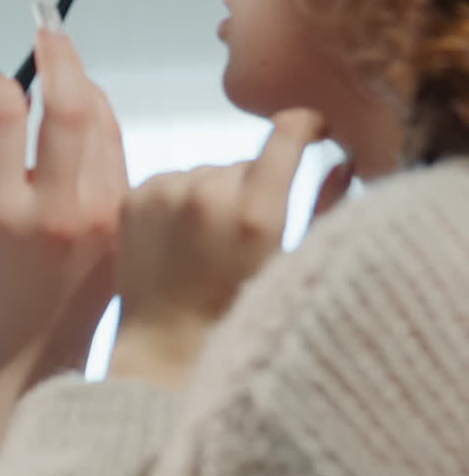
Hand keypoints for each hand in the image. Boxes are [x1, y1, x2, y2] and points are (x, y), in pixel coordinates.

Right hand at [0, 28, 127, 389]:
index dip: (1, 84)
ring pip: (100, 120)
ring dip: (80, 81)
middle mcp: (53, 211)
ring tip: (63, 66)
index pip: (2, 115)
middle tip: (47, 25)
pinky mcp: (126, 219)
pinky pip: (117, 146)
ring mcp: (99, 216)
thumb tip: (7, 87)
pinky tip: (83, 107)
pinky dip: (99, 116)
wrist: (35, 342)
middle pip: (68, 107)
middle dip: (58, 54)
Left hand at [109, 108, 351, 387]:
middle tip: (249, 236)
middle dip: (256, 185)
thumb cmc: (240, 320)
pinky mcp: (133, 197)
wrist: (166, 350)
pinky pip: (172, 181)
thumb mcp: (292, 266)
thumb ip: (325, 207)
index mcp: (254, 214)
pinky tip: (183, 241)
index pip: (287, 133)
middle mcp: (205, 196)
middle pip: (246, 162)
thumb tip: (344, 161)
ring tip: (212, 245)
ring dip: (217, 193)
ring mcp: (163, 194)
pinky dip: (182, 200)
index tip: (317, 131)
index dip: (308, 125)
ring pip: (208, 171)